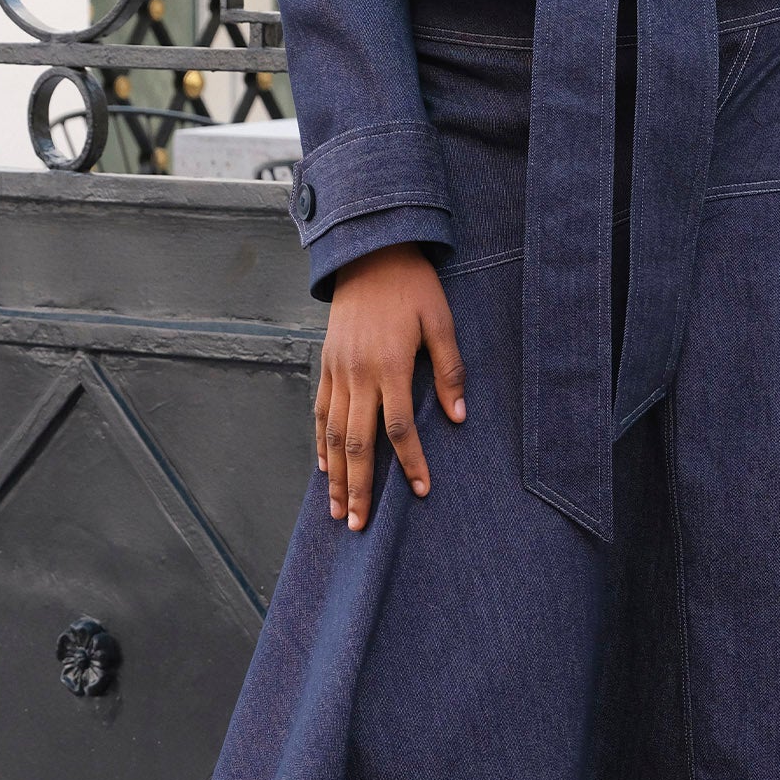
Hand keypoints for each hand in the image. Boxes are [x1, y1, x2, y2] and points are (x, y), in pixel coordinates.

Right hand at [316, 244, 465, 531]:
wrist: (369, 253)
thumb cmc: (412, 287)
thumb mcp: (441, 321)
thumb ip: (450, 370)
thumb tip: (458, 416)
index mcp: (390, 365)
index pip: (398, 427)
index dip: (410, 462)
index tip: (421, 491)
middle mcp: (358, 373)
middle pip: (356, 443)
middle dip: (359, 487)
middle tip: (358, 525)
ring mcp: (337, 370)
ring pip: (332, 434)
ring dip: (336, 476)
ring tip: (339, 510)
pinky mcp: (327, 364)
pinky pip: (321, 411)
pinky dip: (321, 443)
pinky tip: (325, 468)